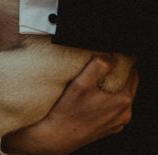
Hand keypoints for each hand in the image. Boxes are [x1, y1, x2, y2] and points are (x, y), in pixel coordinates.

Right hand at [2, 56, 137, 153]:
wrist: (59, 135)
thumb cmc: (68, 111)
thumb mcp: (81, 82)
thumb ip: (99, 65)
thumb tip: (111, 56)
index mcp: (122, 100)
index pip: (132, 74)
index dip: (123, 62)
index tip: (112, 56)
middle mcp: (124, 113)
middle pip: (128, 86)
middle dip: (118, 74)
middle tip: (103, 65)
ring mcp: (117, 122)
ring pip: (121, 98)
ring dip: (113, 88)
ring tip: (96, 80)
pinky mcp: (109, 128)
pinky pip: (114, 110)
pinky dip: (108, 101)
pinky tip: (93, 98)